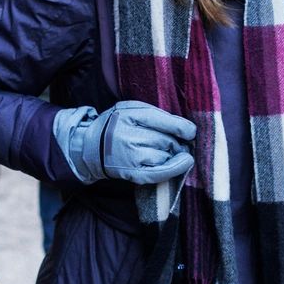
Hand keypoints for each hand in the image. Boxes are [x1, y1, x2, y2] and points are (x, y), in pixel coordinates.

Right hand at [55, 101, 195, 184]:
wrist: (93, 148)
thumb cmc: (119, 125)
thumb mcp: (132, 109)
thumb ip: (157, 114)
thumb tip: (188, 129)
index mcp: (128, 116)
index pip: (164, 122)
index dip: (183, 128)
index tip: (190, 132)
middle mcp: (129, 137)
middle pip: (168, 141)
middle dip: (177, 142)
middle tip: (174, 142)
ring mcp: (131, 158)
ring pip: (167, 156)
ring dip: (173, 154)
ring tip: (164, 150)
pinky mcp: (135, 174)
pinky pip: (162, 173)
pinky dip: (176, 168)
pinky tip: (184, 163)